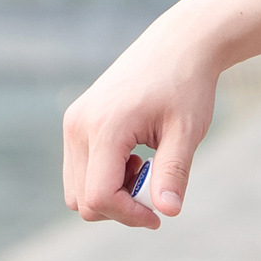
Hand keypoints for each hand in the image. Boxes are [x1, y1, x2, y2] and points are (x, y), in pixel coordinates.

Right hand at [61, 0, 226, 227]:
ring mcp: (73, 123)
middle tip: (156, 187)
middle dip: (120, 207)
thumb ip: (173, 173)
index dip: (129, 216)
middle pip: (82, 199)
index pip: (99, 196)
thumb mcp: (187, 132)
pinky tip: (135, 159)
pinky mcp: (77, 122)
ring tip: (146, 169)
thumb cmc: (187, 86)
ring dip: (112, 194)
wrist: (178, 44)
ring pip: (77, 189)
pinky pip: (80, 170)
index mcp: (104, 128)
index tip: (159, 215)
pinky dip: (106, 178)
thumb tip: (168, 212)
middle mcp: (78, 126)